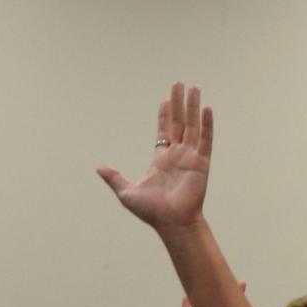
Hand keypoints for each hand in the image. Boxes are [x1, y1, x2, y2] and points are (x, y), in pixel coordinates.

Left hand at [98, 82, 213, 232]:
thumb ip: (114, 178)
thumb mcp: (127, 192)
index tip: (165, 100)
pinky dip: (207, 124)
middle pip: (178, 122)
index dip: (164, 115)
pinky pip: (205, 140)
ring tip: (194, 88)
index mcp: (161, 159)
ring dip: (193, 107)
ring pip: (192, 125)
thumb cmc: (152, 212)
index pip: (163, 131)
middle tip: (179, 84)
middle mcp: (177, 155)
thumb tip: (98, 168)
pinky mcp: (201, 163)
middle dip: (178, 103)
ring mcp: (190, 157)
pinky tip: (207, 109)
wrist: (172, 223)